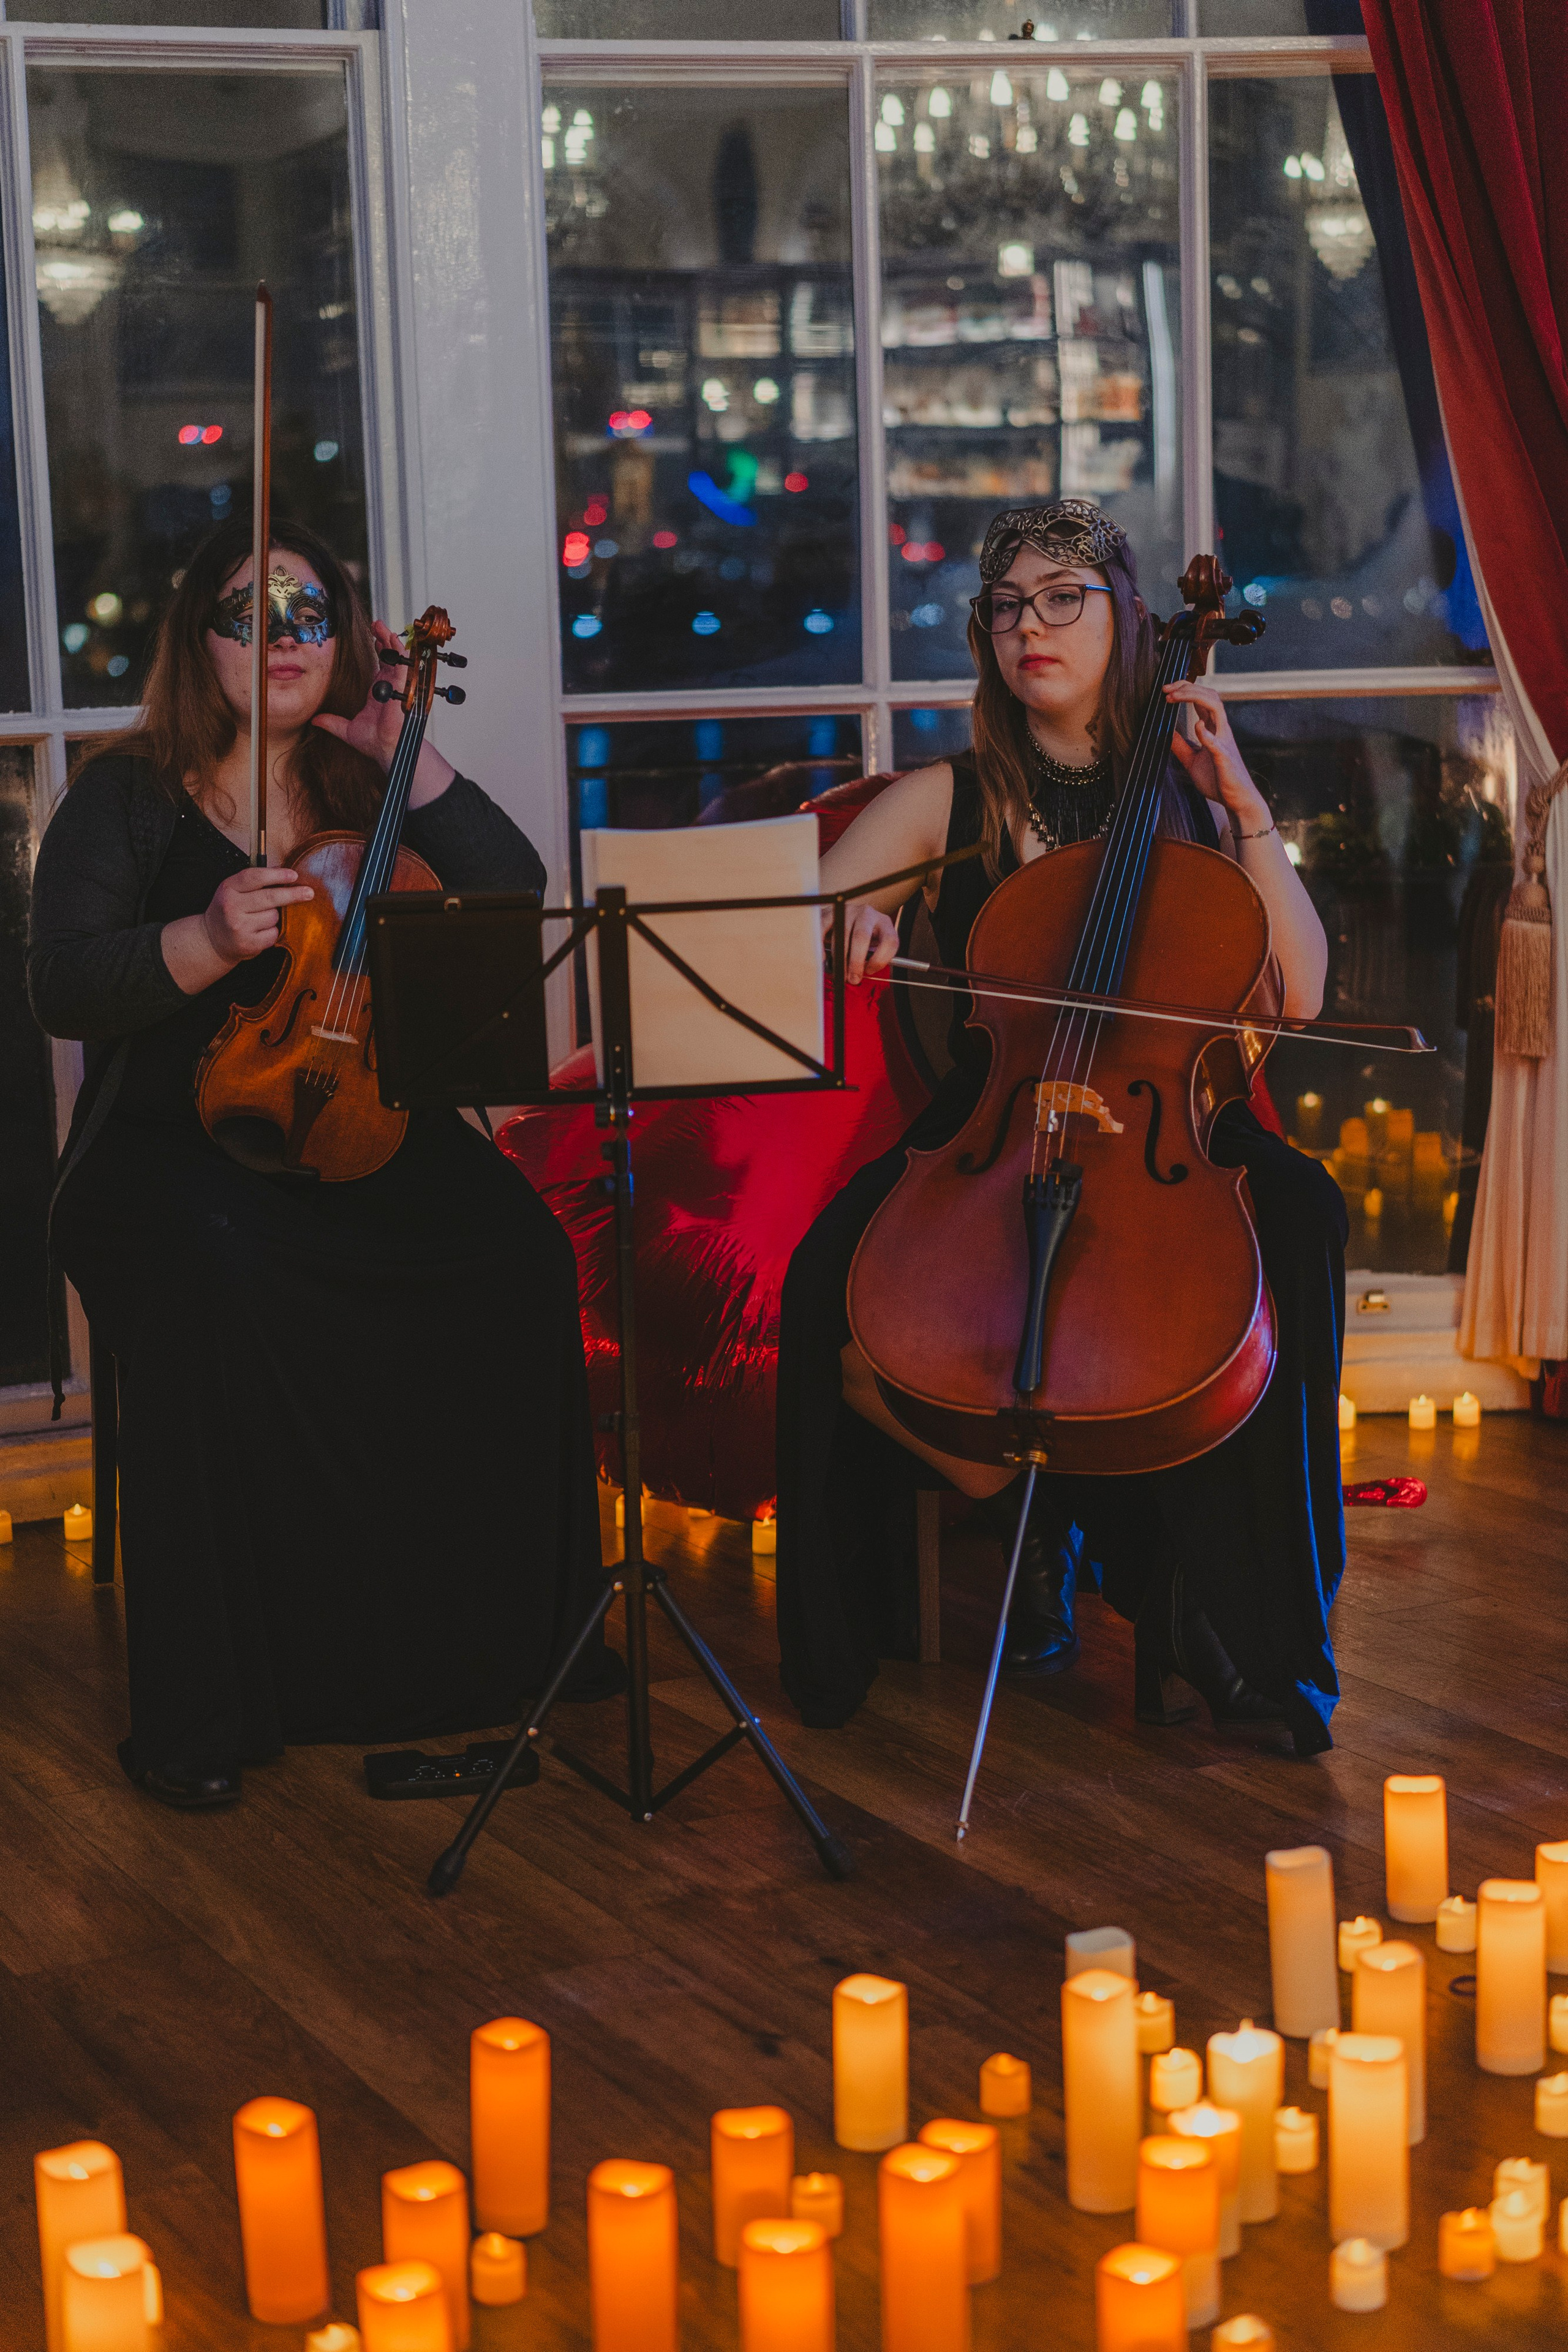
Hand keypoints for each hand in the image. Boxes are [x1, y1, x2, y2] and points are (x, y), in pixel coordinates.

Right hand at [203, 865, 312, 962]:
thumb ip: (255, 881)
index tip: (294, 875)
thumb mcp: (233, 890)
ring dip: (275, 916)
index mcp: (228, 888)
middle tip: (309, 893)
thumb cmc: (229, 910)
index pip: (255, 877)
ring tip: (260, 919)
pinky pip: (273, 933)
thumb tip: (283, 871)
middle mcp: (231, 907)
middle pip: (269, 897)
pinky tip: (260, 931)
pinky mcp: (248, 944)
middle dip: (292, 894)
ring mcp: (239, 927)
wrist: (213, 940)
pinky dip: (272, 932)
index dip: (277, 875)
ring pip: (273, 916)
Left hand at [312, 618, 456, 804]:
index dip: (376, 650)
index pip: (379, 665)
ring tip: (382, 626)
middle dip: (383, 639)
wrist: (386, 748)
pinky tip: (391, 638)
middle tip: (375, 625)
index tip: (370, 637)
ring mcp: (395, 686)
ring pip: (395, 657)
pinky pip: (402, 664)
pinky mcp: (400, 686)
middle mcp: (388, 687)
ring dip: (390, 640)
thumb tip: (315, 720)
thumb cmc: (374, 742)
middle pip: (388, 657)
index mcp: (377, 693)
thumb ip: (332, 722)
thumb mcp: (346, 730)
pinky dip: (398, 651)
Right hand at [825, 902, 899, 983]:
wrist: (844, 920)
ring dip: (840, 958)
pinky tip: (823, 957)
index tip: (870, 972)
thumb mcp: (873, 947)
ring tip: (839, 972)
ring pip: (842, 936)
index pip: (889, 940)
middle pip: (862, 937)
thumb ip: (872, 959)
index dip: (880, 960)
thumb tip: (858, 977)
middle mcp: (867, 914)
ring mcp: (848, 911)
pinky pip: (823, 929)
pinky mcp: (831, 913)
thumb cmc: (861, 939)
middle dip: (856, 962)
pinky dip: (821, 946)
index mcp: (884, 923)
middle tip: (852, 978)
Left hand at [1165, 680, 1269, 828]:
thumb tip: (1166, 732)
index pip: (1202, 699)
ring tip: (1175, 697)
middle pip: (1209, 696)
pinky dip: (1206, 733)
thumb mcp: (1191, 760)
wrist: (1236, 799)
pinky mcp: (1224, 758)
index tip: (1166, 691)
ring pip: (1216, 708)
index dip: (1185, 690)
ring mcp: (1224, 742)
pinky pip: (1217, 742)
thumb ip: (1181, 746)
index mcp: (1213, 729)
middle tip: (1166, 689)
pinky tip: (1196, 726)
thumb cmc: (1217, 779)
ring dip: (1194, 698)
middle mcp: (1220, 730)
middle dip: (1187, 687)